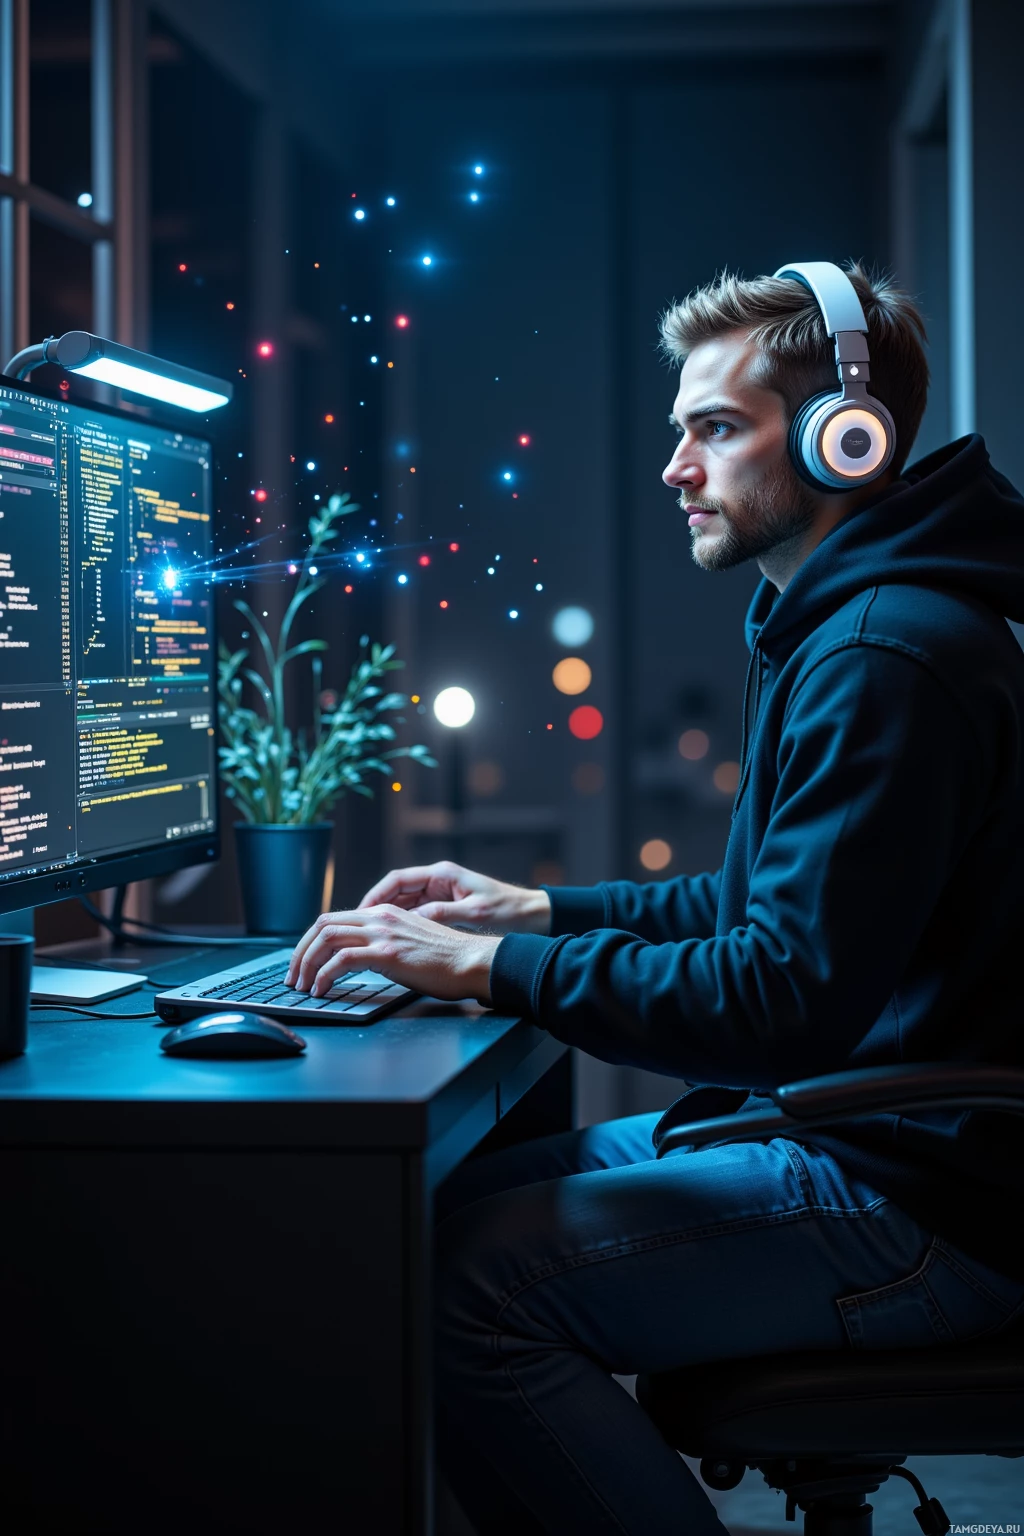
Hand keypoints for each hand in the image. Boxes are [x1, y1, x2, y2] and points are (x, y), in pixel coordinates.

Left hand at [285, 904, 501, 1003]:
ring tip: (303, 986)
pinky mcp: (387, 953)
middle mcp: (380, 917)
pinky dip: (324, 976)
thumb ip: (383, 943)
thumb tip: (358, 959)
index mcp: (384, 912)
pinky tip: (322, 991)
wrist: (472, 961)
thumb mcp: (408, 942)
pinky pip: (340, 961)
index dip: (310, 942)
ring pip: (326, 939)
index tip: (302, 963)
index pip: (333, 919)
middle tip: (293, 977)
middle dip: (300, 952)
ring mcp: (383, 933)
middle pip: (322, 925)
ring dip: (307, 964)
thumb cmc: (446, 960)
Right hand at [357, 860, 550, 934]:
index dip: (375, 896)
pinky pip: (415, 915)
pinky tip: (391, 942)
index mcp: (442, 875)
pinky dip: (401, 927)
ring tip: (367, 937)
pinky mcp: (445, 909)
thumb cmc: (509, 911)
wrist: (533, 916)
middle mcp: (437, 881)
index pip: (397, 880)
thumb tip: (412, 921)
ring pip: (402, 905)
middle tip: (356, 929)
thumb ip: (443, 914)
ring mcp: (440, 895)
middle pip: (395, 892)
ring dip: (385, 919)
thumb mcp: (475, 914)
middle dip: (374, 910)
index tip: (360, 913)